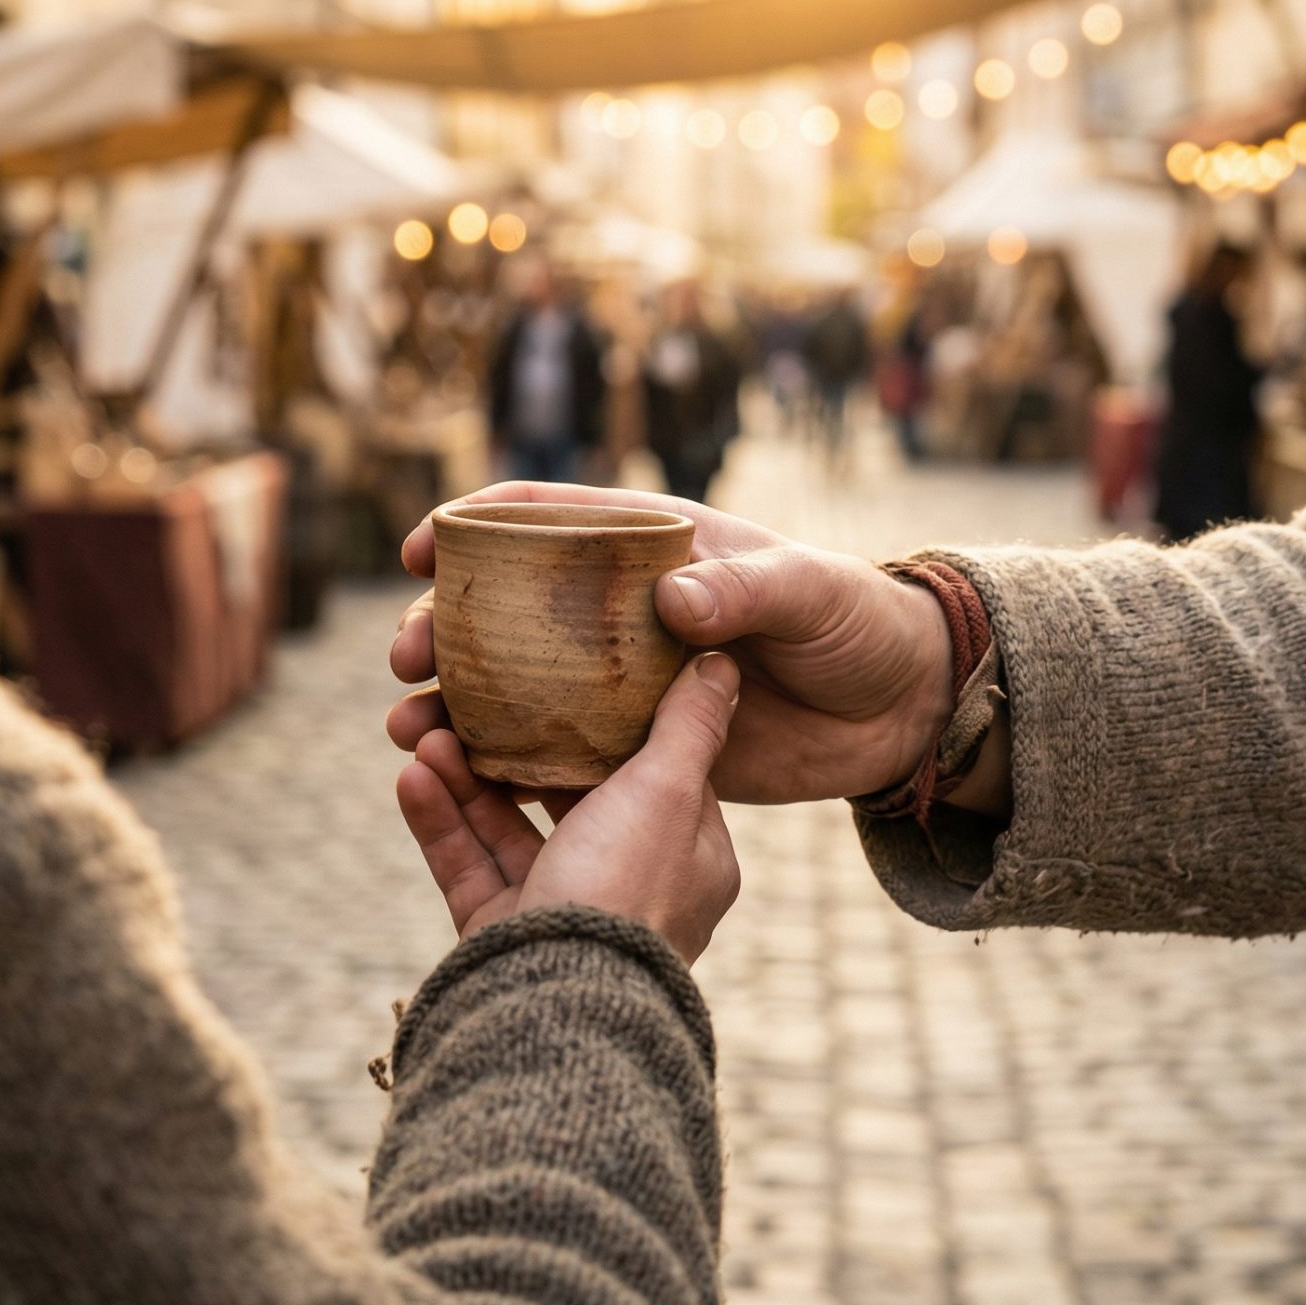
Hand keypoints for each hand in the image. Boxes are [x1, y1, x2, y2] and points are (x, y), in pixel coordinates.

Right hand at [387, 482, 955, 804]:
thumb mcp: (806, 596)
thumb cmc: (856, 624)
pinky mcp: (635, 754)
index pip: (545, 522)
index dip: (475, 527)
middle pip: (505, 615)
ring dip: (453, 707)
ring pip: (513, 692)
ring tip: (408, 729)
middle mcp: (620, 616)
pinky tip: (452, 782)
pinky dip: (498, 769)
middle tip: (407, 661)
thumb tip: (670, 599)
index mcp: (652, 551)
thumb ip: (742, 594)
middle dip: (441, 631)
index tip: (420, 550)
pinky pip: (553, 759)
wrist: (898, 711)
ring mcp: (621, 687)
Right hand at [398, 653, 742, 963]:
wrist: (559, 1013)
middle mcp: (629, 884)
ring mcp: (564, 912)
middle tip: (467, 698)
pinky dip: (440, 823)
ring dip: (465, 776)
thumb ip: (688, 726)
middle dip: (513, 745)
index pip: (653, 769)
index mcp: (686, 857)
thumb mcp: (665, 793)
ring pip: (508, 829)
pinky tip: (410, 779)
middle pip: (567, 796)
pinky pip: (470, 869)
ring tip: (422, 732)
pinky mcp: (507, 938)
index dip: (607, 719)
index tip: (565, 672)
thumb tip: (722, 664)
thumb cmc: (624, 892)